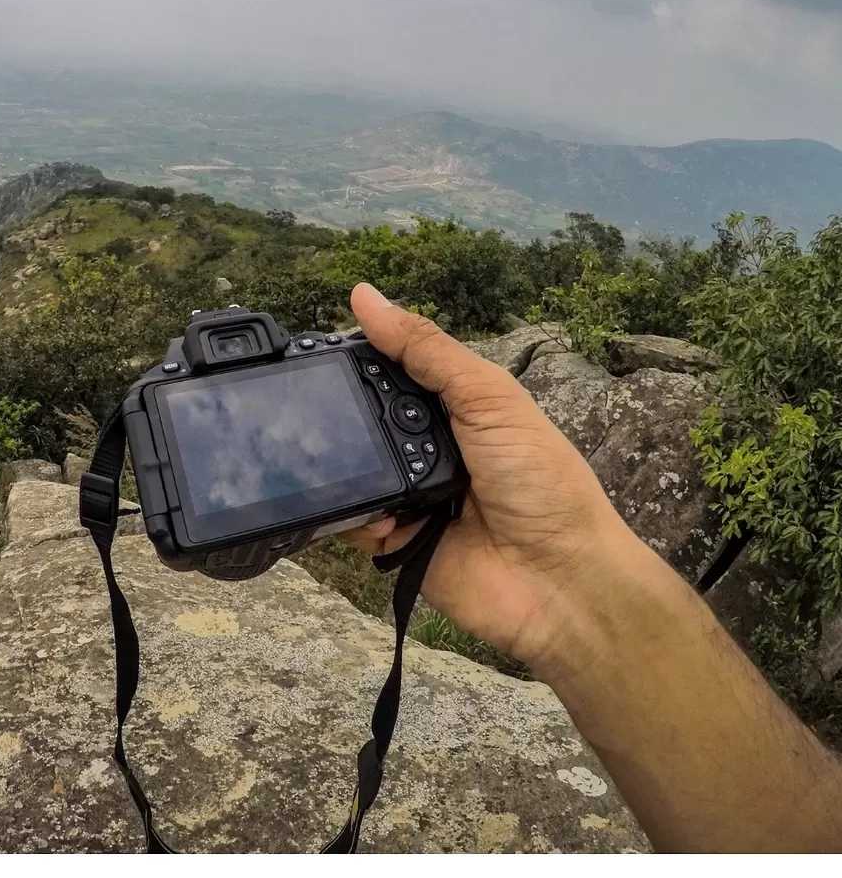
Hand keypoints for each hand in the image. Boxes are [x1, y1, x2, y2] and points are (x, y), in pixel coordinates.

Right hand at [338, 283, 644, 681]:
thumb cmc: (542, 483)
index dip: (359, 359)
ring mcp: (412, 496)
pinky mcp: (398, 543)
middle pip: (364, 422)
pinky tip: (382, 521)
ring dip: (347, 472)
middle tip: (317, 415)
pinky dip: (354, 520)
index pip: (391, 371)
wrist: (560, 581)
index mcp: (455, 405)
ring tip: (352, 471)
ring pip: (353, 472)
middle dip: (342, 420)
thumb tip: (364, 296)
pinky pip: (353, 524)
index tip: (319, 352)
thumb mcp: (488, 398)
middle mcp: (430, 447)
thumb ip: (426, 349)